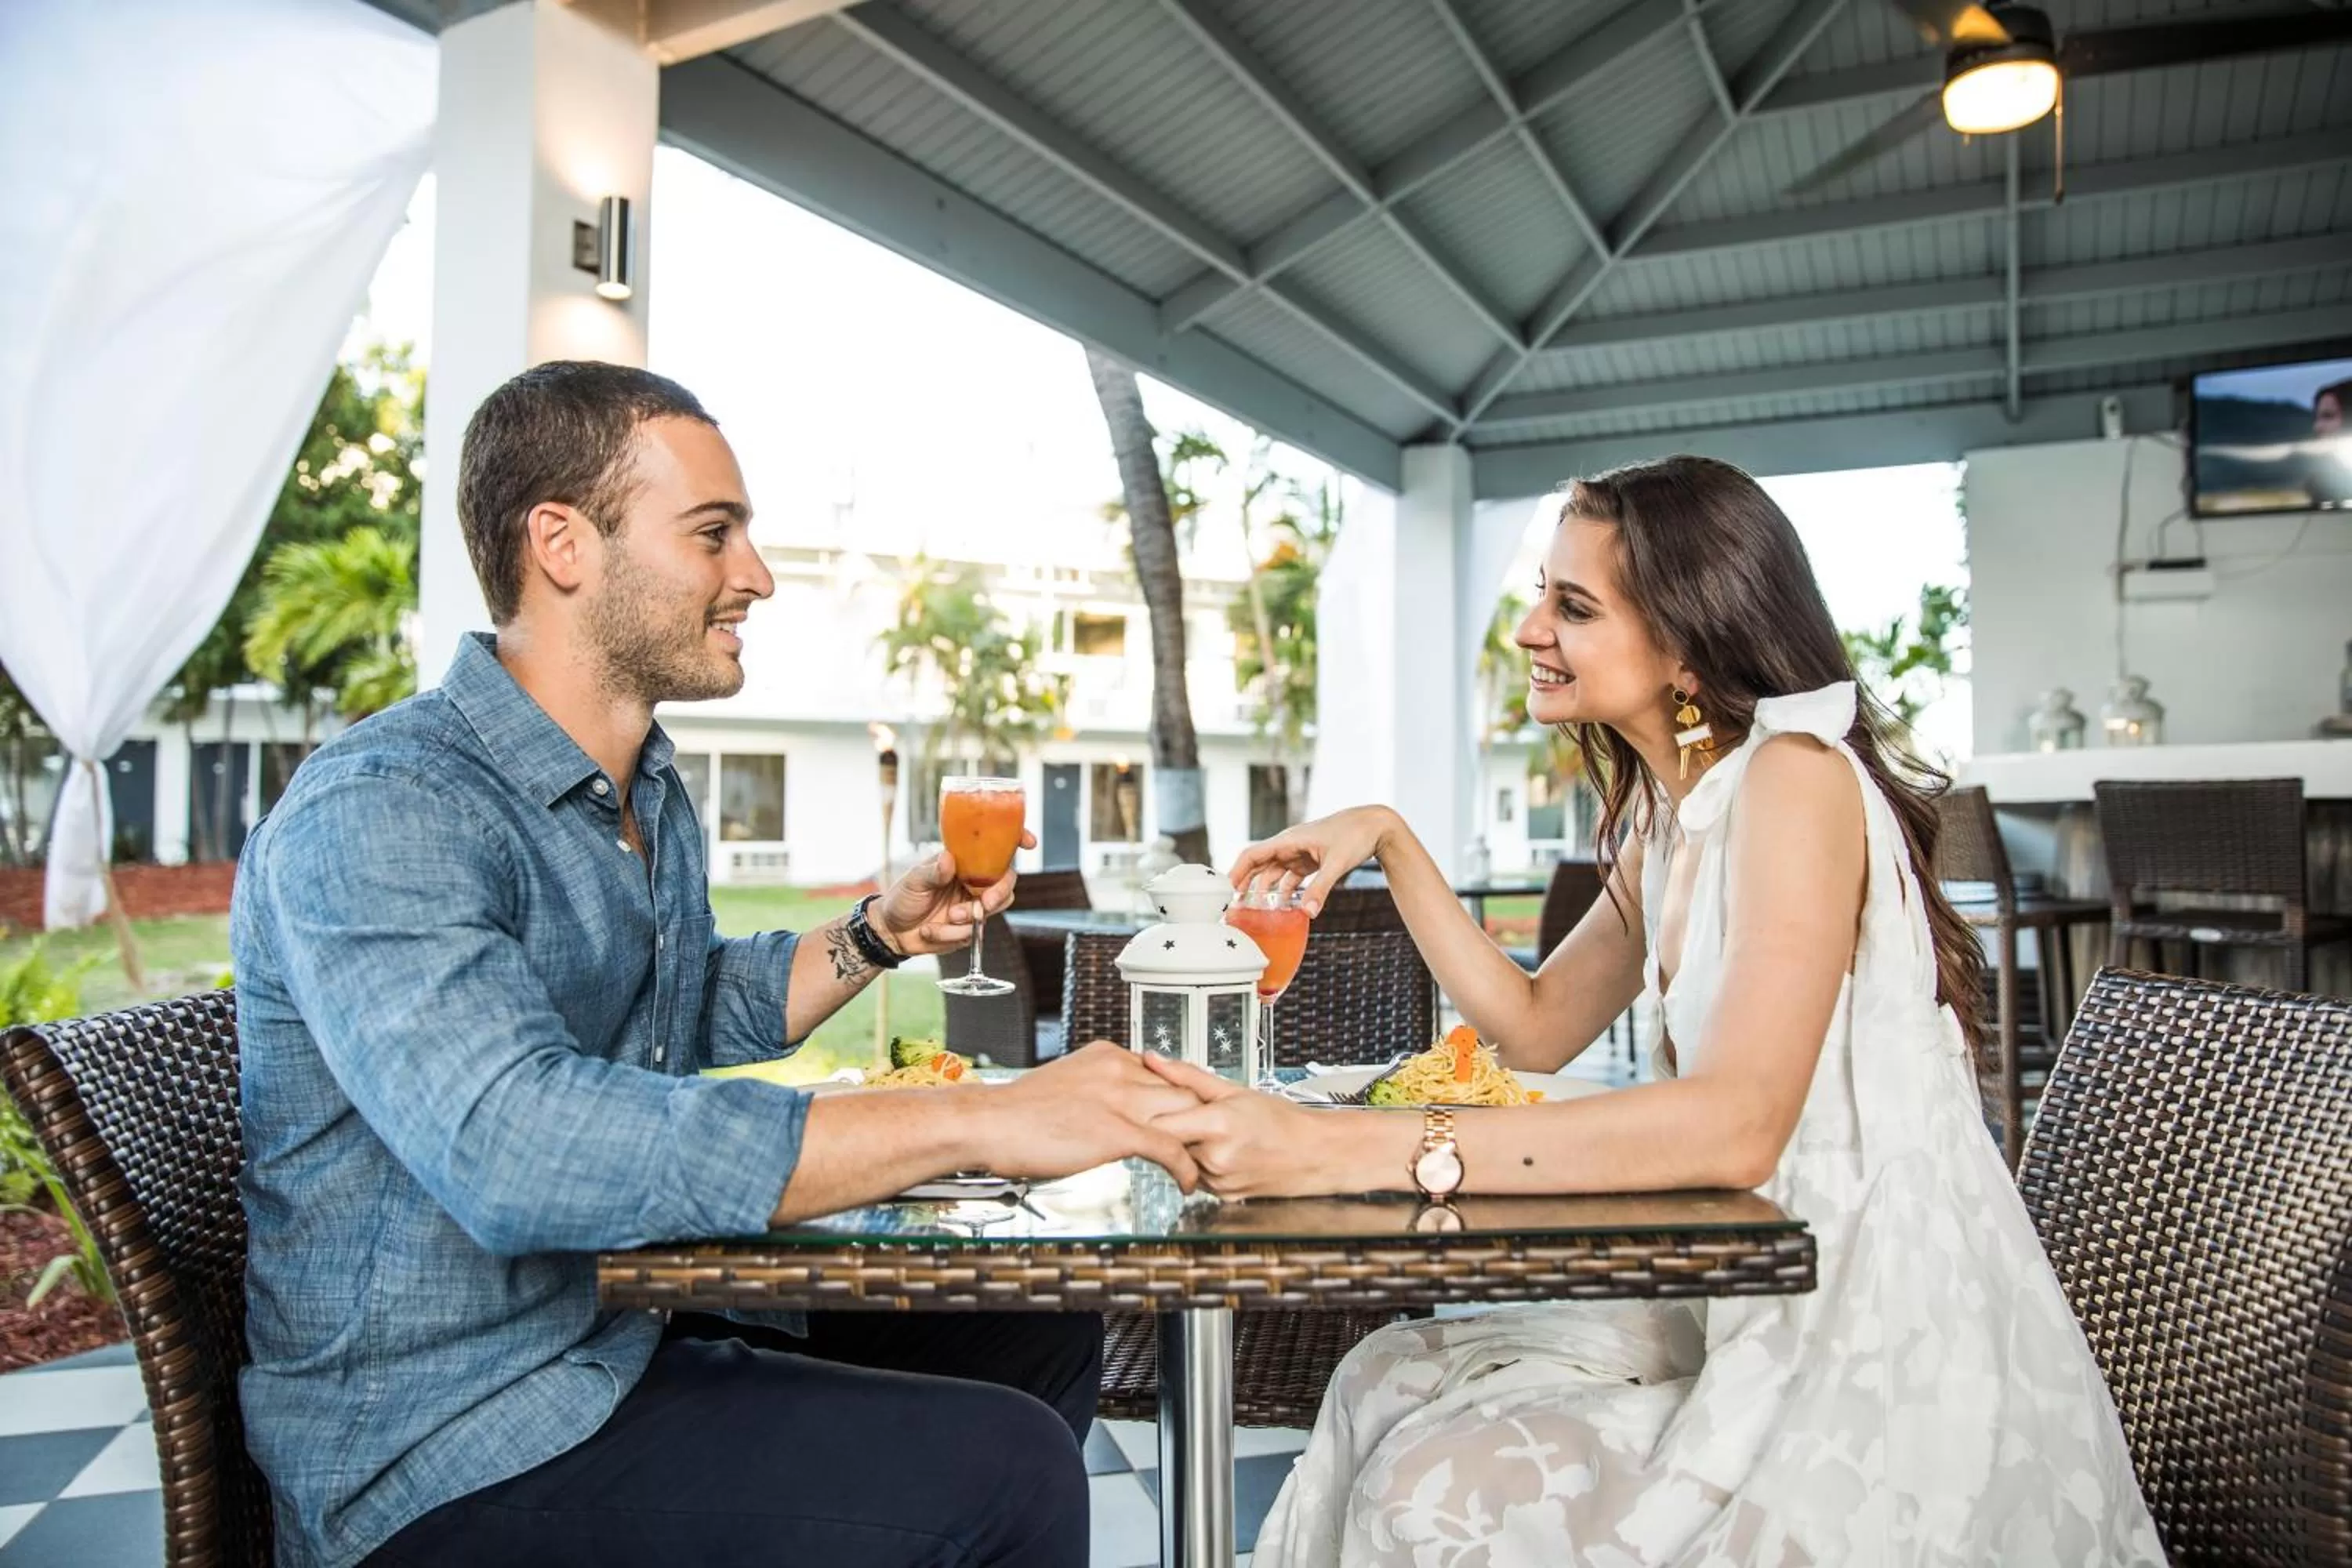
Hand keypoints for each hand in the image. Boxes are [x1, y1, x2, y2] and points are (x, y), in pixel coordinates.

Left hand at [873, 832, 1036, 955]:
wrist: (891, 931)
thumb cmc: (901, 898)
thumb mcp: (913, 881)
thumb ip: (932, 872)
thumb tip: (948, 860)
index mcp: (962, 864)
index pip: (994, 849)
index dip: (1016, 842)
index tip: (1029, 843)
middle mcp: (972, 883)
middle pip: (1005, 884)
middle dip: (997, 895)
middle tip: (982, 905)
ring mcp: (972, 906)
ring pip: (992, 911)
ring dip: (969, 919)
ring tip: (946, 918)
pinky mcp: (967, 929)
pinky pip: (971, 934)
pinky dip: (949, 935)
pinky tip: (930, 931)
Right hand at [968, 1041, 1208, 1189]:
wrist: (987, 1123)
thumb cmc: (1017, 1113)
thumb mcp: (1067, 1084)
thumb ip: (1097, 1089)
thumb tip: (1110, 1106)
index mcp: (1108, 1056)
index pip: (1163, 1073)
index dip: (1180, 1098)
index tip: (1187, 1116)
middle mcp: (1120, 1071)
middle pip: (1182, 1090)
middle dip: (1198, 1118)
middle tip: (1207, 1142)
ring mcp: (1122, 1100)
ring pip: (1183, 1115)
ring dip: (1199, 1143)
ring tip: (1205, 1163)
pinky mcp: (1119, 1132)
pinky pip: (1171, 1148)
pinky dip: (1186, 1168)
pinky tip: (1188, 1183)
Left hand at [1139, 1054, 1357, 1198]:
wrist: (1314, 1154)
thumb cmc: (1280, 1120)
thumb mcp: (1234, 1089)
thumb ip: (1187, 1076)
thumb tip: (1154, 1060)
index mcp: (1216, 1125)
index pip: (1157, 1125)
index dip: (1149, 1114)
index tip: (1151, 1105)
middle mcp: (1214, 1158)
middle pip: (1167, 1143)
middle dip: (1171, 1128)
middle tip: (1189, 1115)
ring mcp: (1217, 1181)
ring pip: (1180, 1160)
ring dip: (1187, 1146)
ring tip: (1213, 1133)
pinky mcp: (1220, 1195)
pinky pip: (1196, 1176)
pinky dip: (1201, 1162)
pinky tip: (1222, 1151)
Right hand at [1226, 806, 1398, 914]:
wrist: (1376, 825)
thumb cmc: (1355, 835)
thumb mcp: (1336, 863)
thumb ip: (1320, 889)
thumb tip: (1307, 913)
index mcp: (1289, 840)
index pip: (1253, 854)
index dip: (1236, 871)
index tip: (1225, 889)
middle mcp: (1290, 845)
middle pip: (1259, 864)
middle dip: (1245, 883)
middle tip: (1234, 904)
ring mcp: (1300, 852)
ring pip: (1274, 872)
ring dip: (1264, 889)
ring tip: (1255, 910)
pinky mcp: (1311, 859)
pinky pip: (1290, 876)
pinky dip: (1284, 890)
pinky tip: (1282, 905)